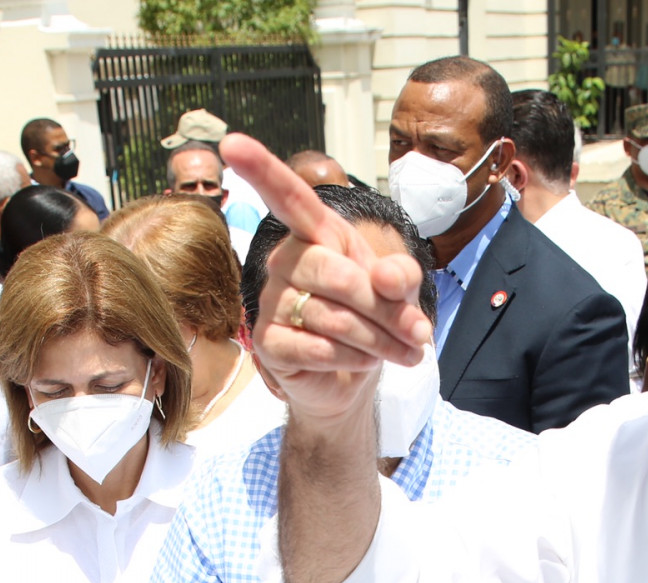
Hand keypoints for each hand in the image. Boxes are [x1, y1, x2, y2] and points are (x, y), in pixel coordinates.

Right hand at [219, 134, 430, 432]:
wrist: (352, 375)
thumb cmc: (373, 317)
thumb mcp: (400, 290)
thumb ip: (401, 276)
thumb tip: (387, 279)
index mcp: (315, 234)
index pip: (288, 197)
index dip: (262, 170)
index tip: (232, 143)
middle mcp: (285, 261)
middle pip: (337, 275)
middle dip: (384, 309)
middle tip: (416, 334)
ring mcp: (271, 301)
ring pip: (333, 317)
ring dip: (378, 340)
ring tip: (402, 351)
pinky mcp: (267, 342)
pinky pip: (318, 348)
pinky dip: (353, 359)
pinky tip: (363, 361)